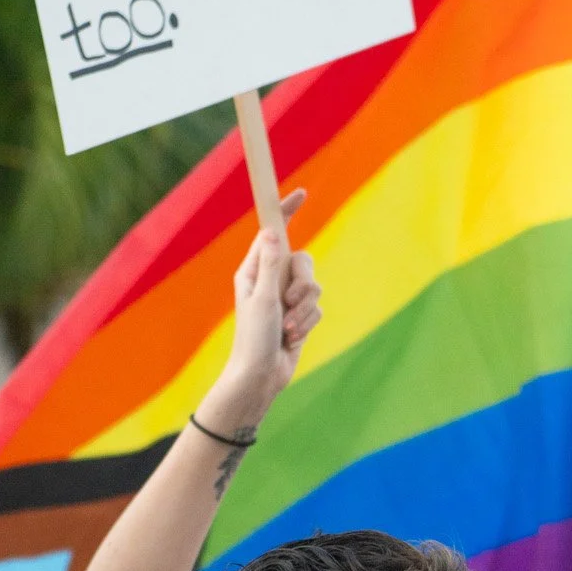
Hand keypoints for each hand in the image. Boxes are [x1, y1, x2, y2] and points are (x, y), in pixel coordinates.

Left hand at [212, 189, 320, 418]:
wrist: (261, 377)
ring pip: (315, 287)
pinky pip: (318, 308)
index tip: (302, 194)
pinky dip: (308, 323)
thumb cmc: (254, 340)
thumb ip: (272, 266)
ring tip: (287, 328)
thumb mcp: (263, 300)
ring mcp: (286, 298)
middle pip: (304, 261)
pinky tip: (293, 337)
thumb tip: (273, 231)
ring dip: (304, 311)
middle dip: (303, 284)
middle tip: (289, 302)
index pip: (273, 233)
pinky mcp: (300, 315)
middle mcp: (271, 280)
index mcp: (254, 270)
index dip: (286, 212)